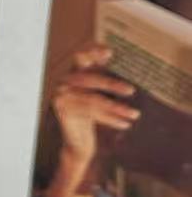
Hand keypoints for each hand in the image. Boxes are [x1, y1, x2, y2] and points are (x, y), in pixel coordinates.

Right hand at [50, 44, 139, 166]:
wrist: (78, 145)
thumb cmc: (90, 118)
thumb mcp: (96, 97)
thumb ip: (101, 81)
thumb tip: (115, 61)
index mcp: (72, 74)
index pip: (81, 58)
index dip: (93, 53)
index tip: (110, 51)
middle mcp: (64, 82)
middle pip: (90, 79)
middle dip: (112, 84)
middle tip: (131, 90)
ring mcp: (61, 95)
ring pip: (94, 99)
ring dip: (117, 107)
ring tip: (135, 114)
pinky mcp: (64, 110)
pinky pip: (91, 113)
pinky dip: (111, 118)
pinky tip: (125, 123)